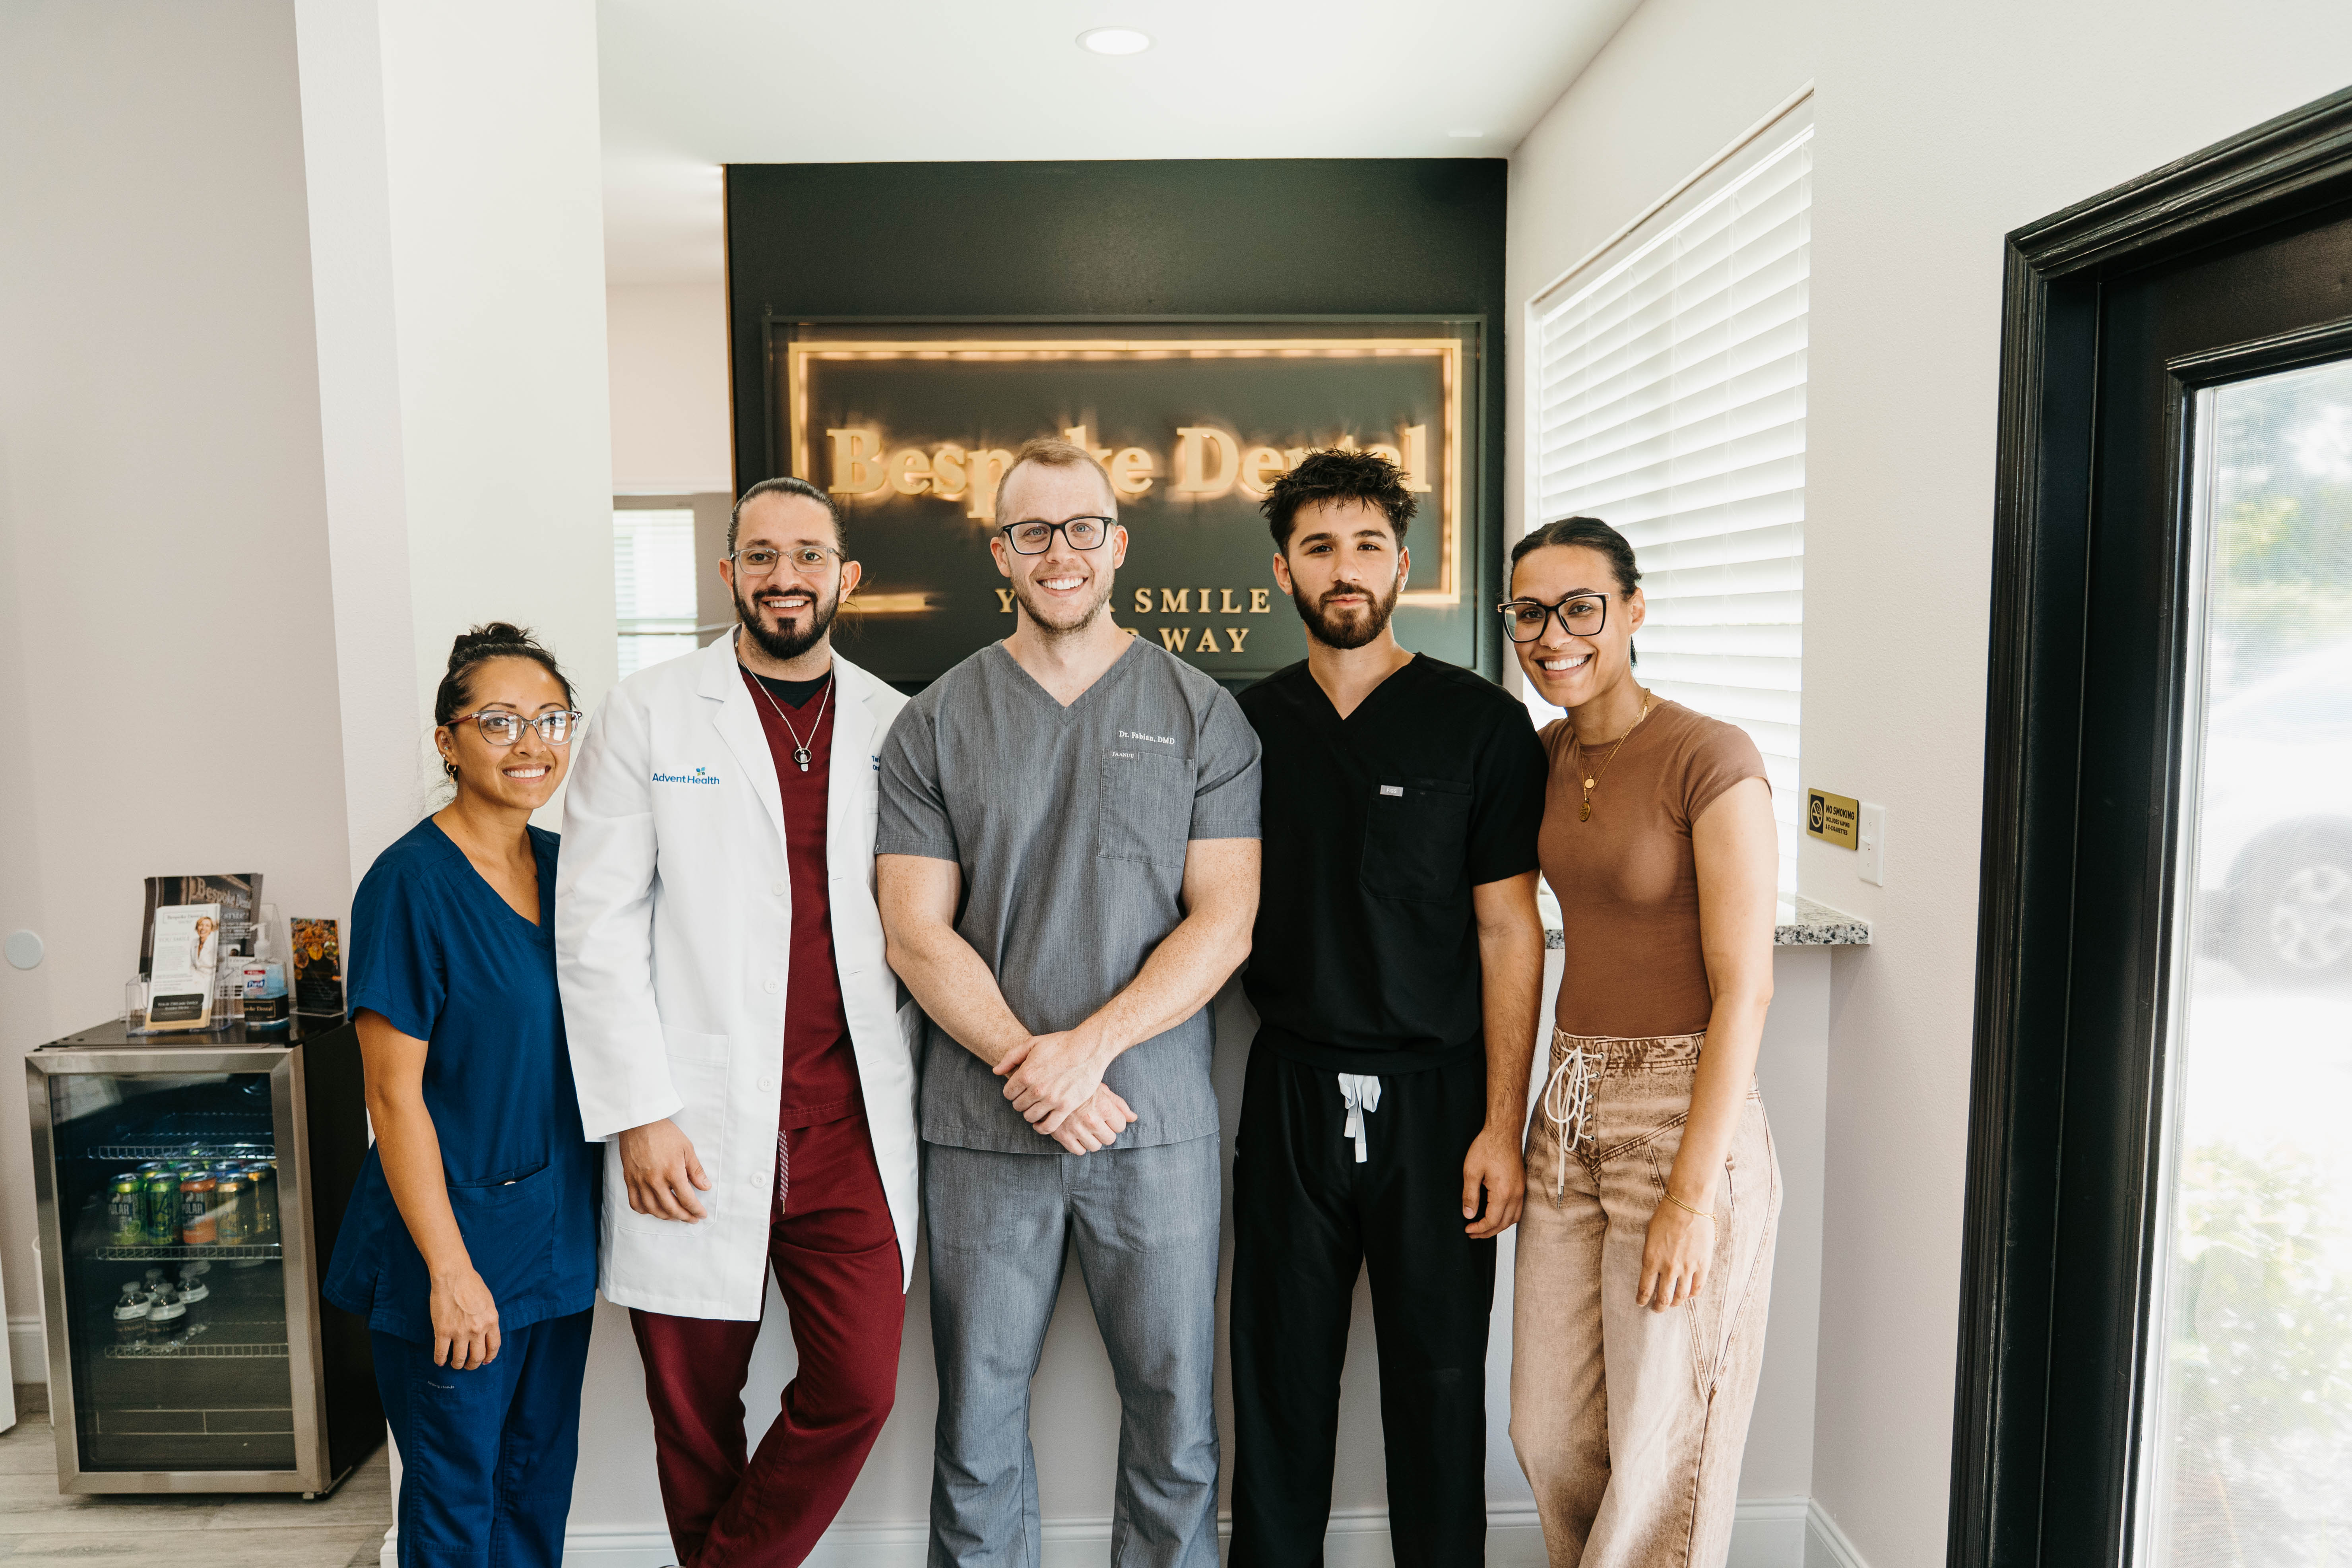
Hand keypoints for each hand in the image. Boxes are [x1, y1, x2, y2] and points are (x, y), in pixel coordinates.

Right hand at [429, 1264, 499, 1369]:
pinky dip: (440, 1360)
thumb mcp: (488, 1302)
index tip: (485, 1361)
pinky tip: (440, 1361)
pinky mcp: (443, 1331)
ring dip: (457, 1365)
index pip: (494, 1347)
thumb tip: (487, 1333)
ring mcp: (460, 1332)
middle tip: (468, 1365)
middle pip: (478, 1357)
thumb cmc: (471, 1284)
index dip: (489, 1357)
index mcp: (491, 1320)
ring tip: (455, 1364)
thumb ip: (488, 1318)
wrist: (453, 1275)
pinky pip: (441, 1353)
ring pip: (460, 1359)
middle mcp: (478, 1329)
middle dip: (473, 1365)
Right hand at [619, 1117, 709, 1221]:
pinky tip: (653, 1209)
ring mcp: (640, 1181)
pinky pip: (635, 1202)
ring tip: (675, 1216)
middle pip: (670, 1208)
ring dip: (665, 1216)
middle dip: (684, 1216)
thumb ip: (696, 1170)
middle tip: (691, 1219)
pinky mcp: (629, 1179)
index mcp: (672, 1171)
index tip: (701, 1214)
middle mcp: (655, 1180)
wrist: (639, 1122)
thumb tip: (705, 1187)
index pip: (687, 1199)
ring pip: (653, 1209)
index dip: (696, 1210)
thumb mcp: (686, 1148)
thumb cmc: (664, 1132)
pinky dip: (645, 1210)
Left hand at [996, 1029, 1110, 1136]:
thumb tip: (996, 1071)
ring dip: (1031, 1113)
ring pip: (1030, 1117)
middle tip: (1030, 1097)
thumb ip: (1011, 1057)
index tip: (1020, 1089)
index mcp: (1026, 1073)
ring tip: (1037, 1106)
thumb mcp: (1032, 1043)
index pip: (1008, 1093)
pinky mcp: (1066, 1107)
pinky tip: (1042, 1122)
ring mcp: (1052, 1099)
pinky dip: (1042, 1127)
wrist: (1089, 1048)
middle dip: (1021, 1102)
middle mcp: (1037, 1089)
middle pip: (1018, 1106)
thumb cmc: (1061, 1044)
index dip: (1012, 1091)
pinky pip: (1048, 1127)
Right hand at [1048, 1084, 1137, 1154]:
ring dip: (1092, 1140)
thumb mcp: (1102, 1090)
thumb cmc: (1080, 1086)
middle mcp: (1092, 1120)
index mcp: (1103, 1107)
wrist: (1052, 1085)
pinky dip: (1079, 1145)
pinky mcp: (1063, 1136)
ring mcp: (1077, 1129)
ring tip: (1086, 1128)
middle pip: (1109, 1139)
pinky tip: (1076, 1134)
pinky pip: (1079, 1151)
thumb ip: (1119, 1105)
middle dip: (1105, 1132)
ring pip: (1095, 1147)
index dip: (1115, 1122)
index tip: (1107, 1117)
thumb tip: (1133, 1118)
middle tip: (1096, 1123)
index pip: (1121, 1126)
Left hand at [1461, 1124, 1525, 1237]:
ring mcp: (1521, 1190)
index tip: (1468, 1229)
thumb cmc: (1487, 1147)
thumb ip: (1470, 1196)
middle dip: (1488, 1232)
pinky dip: (1507, 1217)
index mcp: (1503, 1193)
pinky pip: (1517, 1209)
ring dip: (1499, 1226)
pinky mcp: (1521, 1185)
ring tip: (1483, 1227)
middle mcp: (1516, 1194)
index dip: (1479, 1229)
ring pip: (1514, 1218)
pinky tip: (1496, 1215)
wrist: (1504, 1131)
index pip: (1492, 1221)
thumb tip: (1469, 1215)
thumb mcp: (1471, 1171)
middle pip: (1504, 1224)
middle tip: (1473, 1232)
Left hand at [1637, 1190, 1715, 1311]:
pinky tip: (1688, 1295)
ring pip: (1680, 1296)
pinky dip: (1691, 1295)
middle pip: (1663, 1298)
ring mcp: (1686, 1268)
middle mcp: (1668, 1268)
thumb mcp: (1650, 1236)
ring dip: (1675, 1303)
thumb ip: (1651, 1255)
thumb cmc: (1666, 1216)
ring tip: (1672, 1304)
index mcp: (1651, 1259)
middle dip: (1658, 1307)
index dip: (1642, 1299)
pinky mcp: (1702, 1265)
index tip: (1640, 1303)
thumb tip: (1652, 1270)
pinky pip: (1697, 1287)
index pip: (1645, 1288)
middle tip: (1656, 1309)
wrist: (1688, 1205)